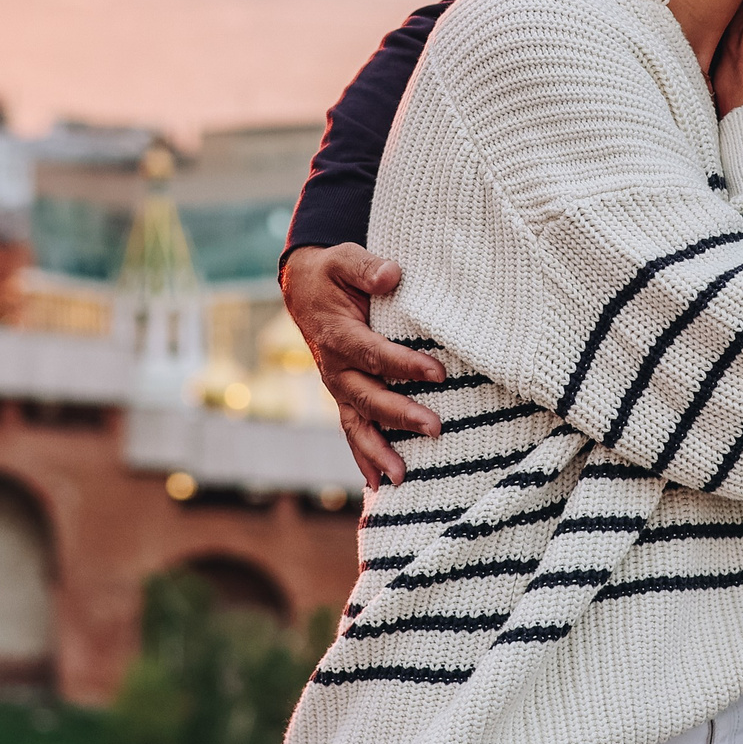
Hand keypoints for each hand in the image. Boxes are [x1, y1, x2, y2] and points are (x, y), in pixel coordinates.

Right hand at [279, 243, 444, 484]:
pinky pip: (352, 431)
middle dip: (400, 415)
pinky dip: (364, 458)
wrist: (304, 289)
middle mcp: (335, 368)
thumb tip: (391, 275)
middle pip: (368, 396)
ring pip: (357, 423)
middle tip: (434, 428)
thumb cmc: (333, 273)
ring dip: (378, 451)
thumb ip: (367, 267)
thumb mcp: (345, 259)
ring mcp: (338, 387)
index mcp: (339, 334)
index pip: (374, 353)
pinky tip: (381, 484)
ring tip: (402, 477)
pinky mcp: (343, 397)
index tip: (438, 371)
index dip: (405, 364)